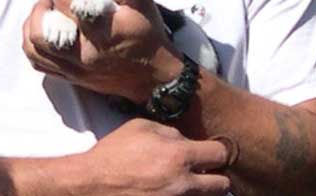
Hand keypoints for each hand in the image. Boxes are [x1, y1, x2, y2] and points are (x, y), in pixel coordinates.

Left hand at [23, 0, 183, 102]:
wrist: (153, 75)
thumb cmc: (148, 36)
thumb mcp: (140, 2)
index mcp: (104, 32)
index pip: (68, 5)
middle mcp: (85, 53)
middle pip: (44, 29)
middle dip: (40, 3)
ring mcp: (76, 68)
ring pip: (36, 49)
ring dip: (32, 24)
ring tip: (42, 10)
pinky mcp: (73, 77)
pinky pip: (40, 64)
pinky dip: (33, 45)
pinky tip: (41, 31)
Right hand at [83, 118, 230, 195]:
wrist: (93, 185)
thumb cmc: (115, 152)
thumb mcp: (141, 127)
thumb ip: (170, 132)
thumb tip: (186, 142)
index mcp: (179, 156)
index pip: (220, 154)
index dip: (217, 150)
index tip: (210, 152)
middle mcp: (184, 185)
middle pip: (222, 185)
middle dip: (214, 176)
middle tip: (200, 171)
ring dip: (201, 191)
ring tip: (182, 182)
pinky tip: (169, 192)